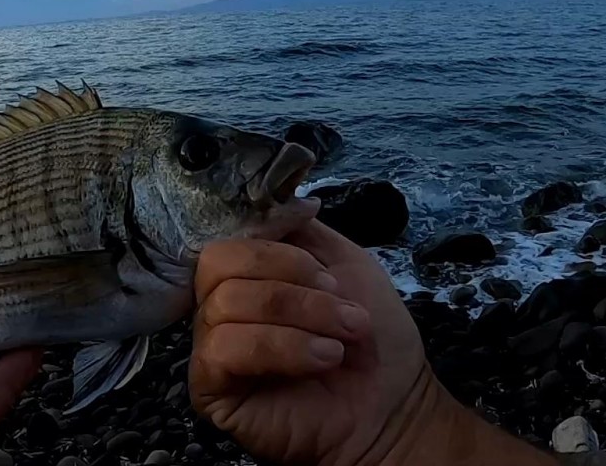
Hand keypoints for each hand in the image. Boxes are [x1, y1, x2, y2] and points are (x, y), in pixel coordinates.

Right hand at [189, 220, 556, 465]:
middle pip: (218, 264)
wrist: (394, 403)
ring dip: (297, 316)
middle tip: (340, 306)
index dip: (276, 248)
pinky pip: (223, 350)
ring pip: (225, 304)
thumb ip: (300, 230)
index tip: (327, 273)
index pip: (229, 238)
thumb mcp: (343, 262)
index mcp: (246, 276)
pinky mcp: (211, 389)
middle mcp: (220, 308)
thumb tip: (273, 203)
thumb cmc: (372, 339)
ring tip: (340, 339)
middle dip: (290, 282)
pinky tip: (321, 359)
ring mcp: (211, 348)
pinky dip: (281, 347)